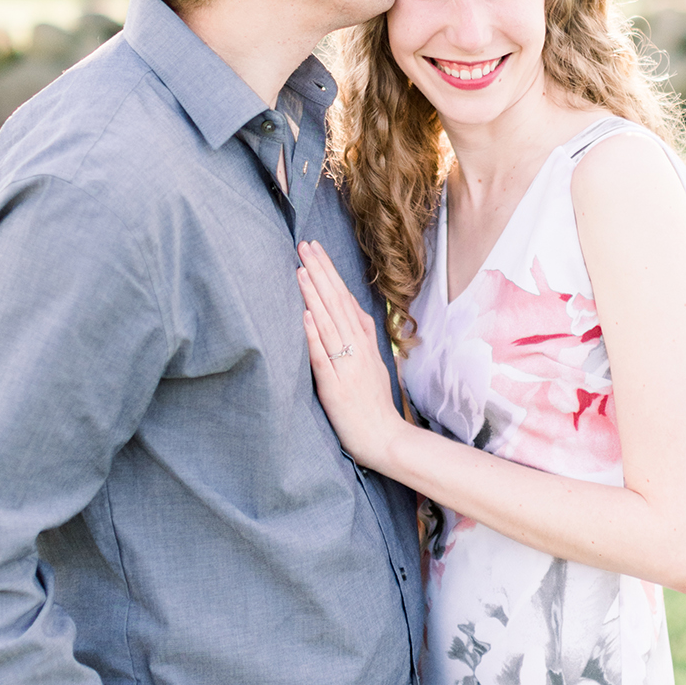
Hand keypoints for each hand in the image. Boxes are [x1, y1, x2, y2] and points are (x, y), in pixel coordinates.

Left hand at [297, 239, 403, 472]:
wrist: (385, 439)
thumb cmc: (372, 404)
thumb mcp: (372, 362)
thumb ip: (361, 335)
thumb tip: (347, 306)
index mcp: (365, 342)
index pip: (345, 299)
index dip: (329, 272)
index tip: (315, 249)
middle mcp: (358, 349)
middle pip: (337, 303)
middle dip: (320, 272)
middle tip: (304, 245)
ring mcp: (348, 367)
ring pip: (329, 323)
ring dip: (314, 295)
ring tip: (300, 269)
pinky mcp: (336, 387)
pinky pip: (324, 357)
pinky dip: (315, 335)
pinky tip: (305, 315)